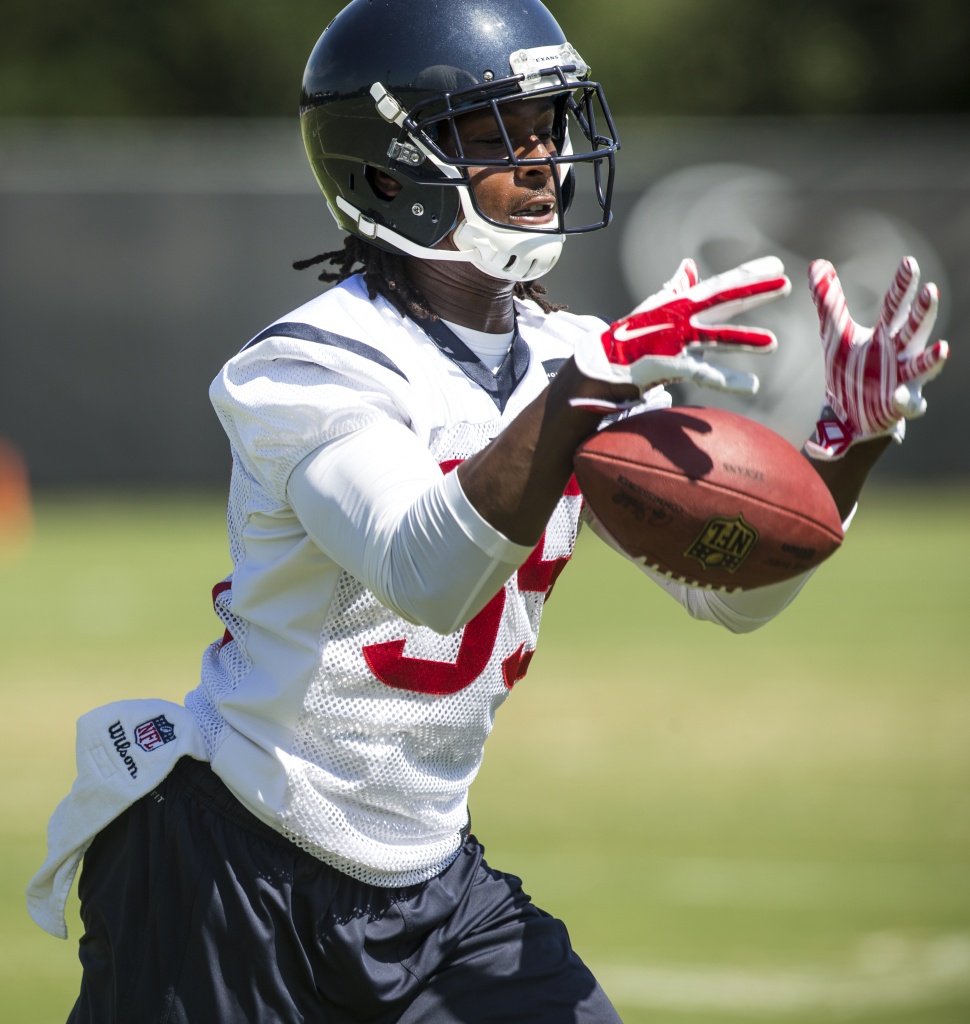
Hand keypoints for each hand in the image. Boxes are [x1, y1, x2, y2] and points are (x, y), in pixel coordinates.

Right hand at [573, 257, 789, 405]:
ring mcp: (674, 341)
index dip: (748, 275)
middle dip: (753, 291)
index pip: (721, 286)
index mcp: (682, 305)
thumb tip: (687, 266)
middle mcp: (681, 318)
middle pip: (722, 302)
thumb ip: (676, 288)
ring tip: (773, 343)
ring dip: (744, 340)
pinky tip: (750, 387)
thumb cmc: (630, 336)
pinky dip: (726, 381)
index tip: (775, 265)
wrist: (601, 361)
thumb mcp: (656, 308)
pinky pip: (702, 374)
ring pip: (715, 339)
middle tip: (784, 283)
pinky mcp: (668, 364)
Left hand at [805, 256, 949, 460]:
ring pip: (922, 365)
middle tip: (931, 290)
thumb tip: (818, 264)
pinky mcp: (898, 404)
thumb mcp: (834, 332)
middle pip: (914, 329)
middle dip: (923, 312)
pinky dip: (906, 400)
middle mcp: (900, 352)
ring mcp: (903, 378)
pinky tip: (900, 397)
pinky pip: (908, 403)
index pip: (895, 305)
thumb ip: (828, 301)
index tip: (908, 262)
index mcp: (886, 333)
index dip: (902, 285)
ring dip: (932, 358)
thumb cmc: (850, 365)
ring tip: (942, 349)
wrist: (848, 409)